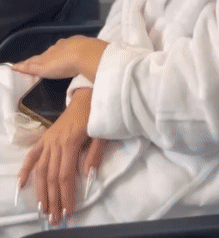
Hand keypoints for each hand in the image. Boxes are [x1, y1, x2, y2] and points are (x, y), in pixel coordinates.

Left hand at [13, 36, 107, 82]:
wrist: (87, 54)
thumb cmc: (94, 54)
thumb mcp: (94, 50)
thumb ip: (92, 53)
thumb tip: (97, 56)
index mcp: (71, 43)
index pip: (59, 49)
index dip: (55, 53)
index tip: (53, 56)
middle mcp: (58, 47)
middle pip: (47, 53)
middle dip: (41, 57)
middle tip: (34, 61)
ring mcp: (50, 56)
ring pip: (37, 59)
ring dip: (31, 62)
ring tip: (23, 65)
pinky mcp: (44, 67)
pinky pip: (31, 67)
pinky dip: (24, 67)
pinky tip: (17, 68)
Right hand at [17, 89, 105, 223]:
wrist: (87, 96)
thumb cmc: (96, 116)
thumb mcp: (102, 133)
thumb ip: (95, 154)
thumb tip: (87, 176)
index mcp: (70, 143)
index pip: (66, 175)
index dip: (66, 195)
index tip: (68, 211)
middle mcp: (56, 143)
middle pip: (52, 176)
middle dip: (53, 200)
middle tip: (55, 218)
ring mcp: (48, 141)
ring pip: (41, 170)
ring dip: (41, 191)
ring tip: (43, 209)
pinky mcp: (45, 138)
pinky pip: (32, 155)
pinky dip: (26, 169)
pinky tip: (22, 184)